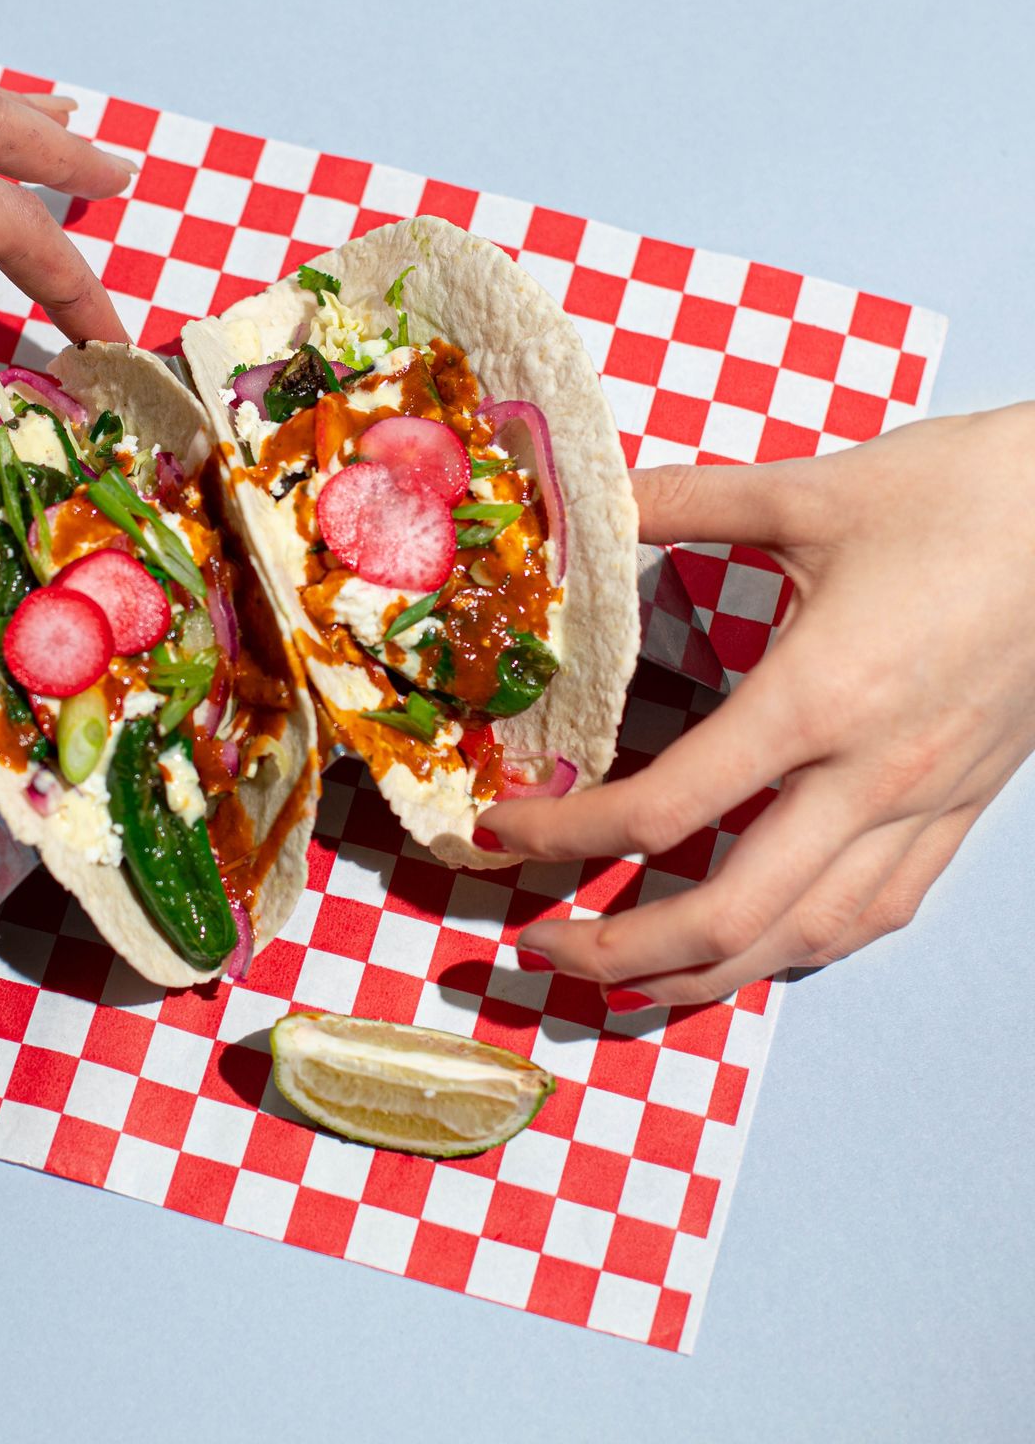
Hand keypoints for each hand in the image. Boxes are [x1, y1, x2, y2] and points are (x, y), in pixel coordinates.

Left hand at [481, 405, 1034, 1009]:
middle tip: (536, 947)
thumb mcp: (810, 490)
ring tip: (624, 980)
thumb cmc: (972, 495)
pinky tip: (754, 947)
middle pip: (727, 914)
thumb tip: (589, 493)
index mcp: (817, 699)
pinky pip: (876, 912)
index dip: (563, 834)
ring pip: (805, 939)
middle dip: (616, 951)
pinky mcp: (966, 811)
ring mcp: (927, 807)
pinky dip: (799, 947)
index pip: (663, 810)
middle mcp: (871, 778)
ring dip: (703, 974)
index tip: (499, 828)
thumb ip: (683, 500)